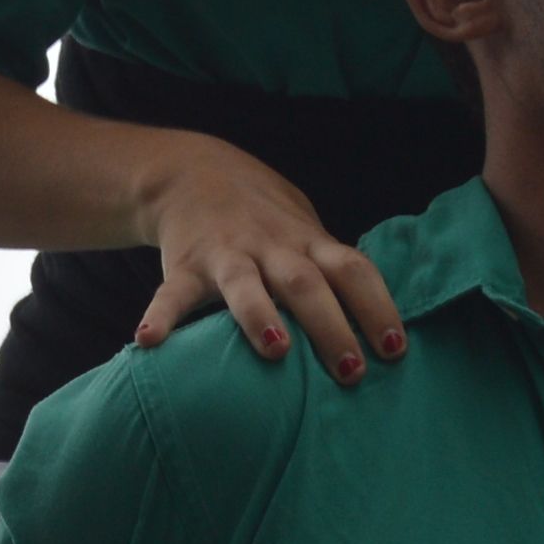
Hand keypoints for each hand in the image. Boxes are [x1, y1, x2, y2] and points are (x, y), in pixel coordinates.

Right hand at [130, 139, 409, 383]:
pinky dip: (160, 317)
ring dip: (261, 315)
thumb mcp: (305, 233)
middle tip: (352, 372)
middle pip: (307, 284)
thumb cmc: (264, 218)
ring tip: (275, 349)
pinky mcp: (185, 266)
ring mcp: (227, 255)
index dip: (376, 307)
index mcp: (308, 242)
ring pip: (247, 284)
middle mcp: (272, 247)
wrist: (191, 172)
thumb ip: (332, 273)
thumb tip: (376, 330)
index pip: (353, 270)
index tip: (394, 349)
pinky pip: (171, 293)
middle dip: (331, 327)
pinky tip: (149, 341)